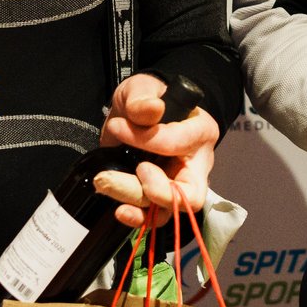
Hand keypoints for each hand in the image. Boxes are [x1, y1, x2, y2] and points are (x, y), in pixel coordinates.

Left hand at [92, 72, 219, 230]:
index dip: (147, 140)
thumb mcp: (142, 88)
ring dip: (134, 199)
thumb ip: (144, 98)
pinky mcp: (155, 196)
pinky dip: (136, 217)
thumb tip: (152, 109)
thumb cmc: (147, 98)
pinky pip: (152, 217)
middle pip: (187, 193)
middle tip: (132, 170)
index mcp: (200, 132)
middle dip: (154, 188)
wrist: (135, 113)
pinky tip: (120, 210)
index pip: (178, 143)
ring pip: (165, 209)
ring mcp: (176, 184)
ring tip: (105, 181)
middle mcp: (194, 165)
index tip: (119, 127)